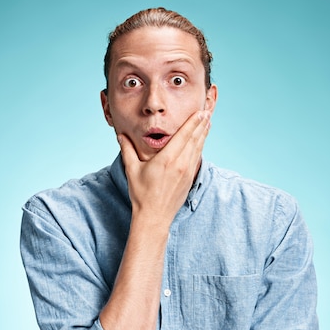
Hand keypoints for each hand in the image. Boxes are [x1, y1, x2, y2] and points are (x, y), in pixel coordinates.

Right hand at [119, 110, 210, 227]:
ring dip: (203, 135)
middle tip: (207, 112)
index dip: (193, 122)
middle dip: (201, 125)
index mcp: (167, 159)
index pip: (184, 135)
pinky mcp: (189, 179)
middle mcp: (180, 164)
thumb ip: (127, 150)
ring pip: (198, 148)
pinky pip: (197, 158)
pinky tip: (201, 142)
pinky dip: (200, 147)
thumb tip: (121, 136)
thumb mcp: (132, 170)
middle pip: (195, 140)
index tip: (200, 112)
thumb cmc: (141, 194)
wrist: (154, 216)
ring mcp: (187, 172)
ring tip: (208, 123)